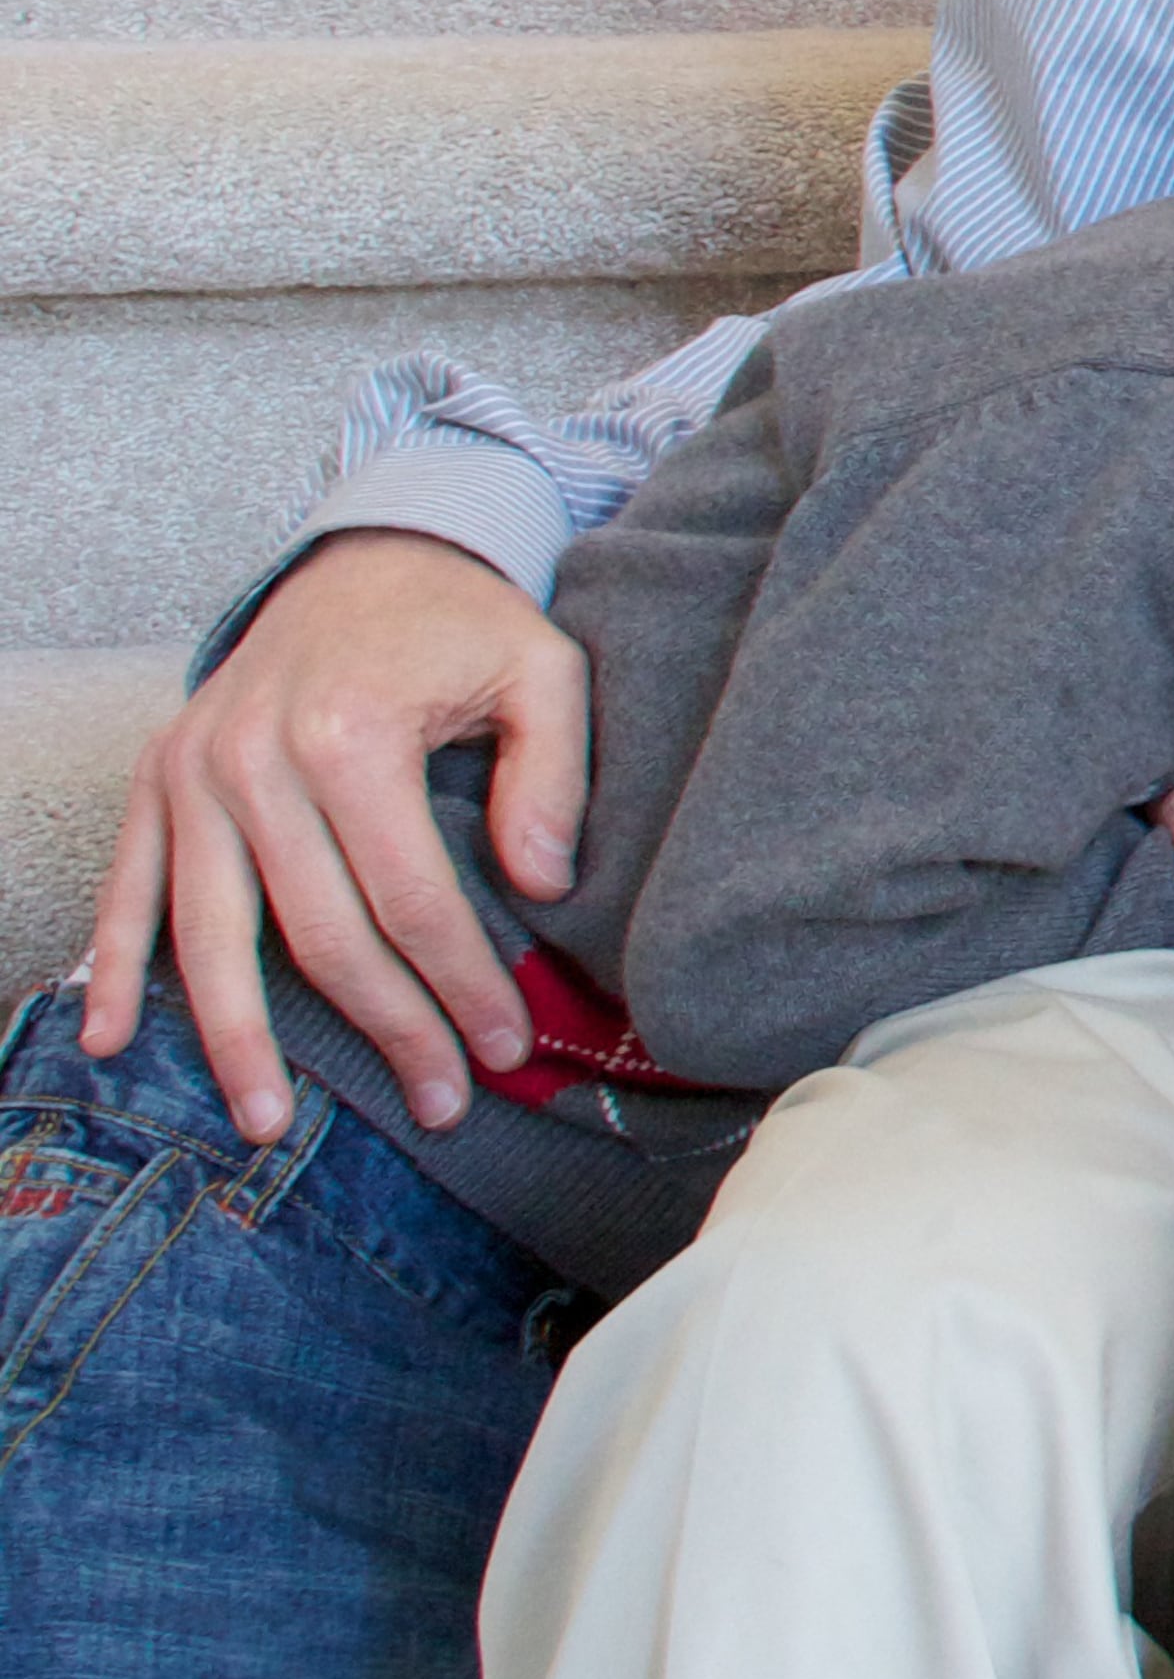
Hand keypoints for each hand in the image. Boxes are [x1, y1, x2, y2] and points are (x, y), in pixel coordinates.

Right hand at [81, 531, 589, 1144]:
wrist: (368, 553)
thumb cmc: (462, 623)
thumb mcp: (542, 669)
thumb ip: (556, 775)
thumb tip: (540, 886)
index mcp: (350, 732)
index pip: (412, 899)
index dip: (461, 985)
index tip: (504, 1046)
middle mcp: (254, 756)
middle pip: (319, 934)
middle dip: (387, 1029)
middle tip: (439, 1105)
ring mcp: (193, 770)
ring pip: (209, 934)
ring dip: (239, 1039)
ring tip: (269, 1125)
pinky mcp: (156, 776)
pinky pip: (127, 886)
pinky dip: (115, 965)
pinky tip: (112, 1041)